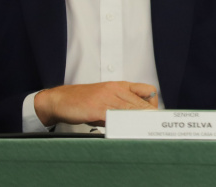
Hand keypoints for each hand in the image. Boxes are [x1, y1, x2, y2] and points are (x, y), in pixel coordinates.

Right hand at [33, 81, 158, 126]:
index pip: (147, 91)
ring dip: (139, 120)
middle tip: (155, 126)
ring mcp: (106, 97)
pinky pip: (114, 115)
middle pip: (141, 102)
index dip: (154, 104)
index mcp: (121, 86)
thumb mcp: (107, 99)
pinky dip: (123, 123)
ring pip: (130, 108)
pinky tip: (127, 130)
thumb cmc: (83, 101)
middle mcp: (116, 89)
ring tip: (146, 130)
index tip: (155, 116)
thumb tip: (137, 120)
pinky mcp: (96, 107)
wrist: (60, 99)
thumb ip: (122, 107)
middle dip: (149, 115)